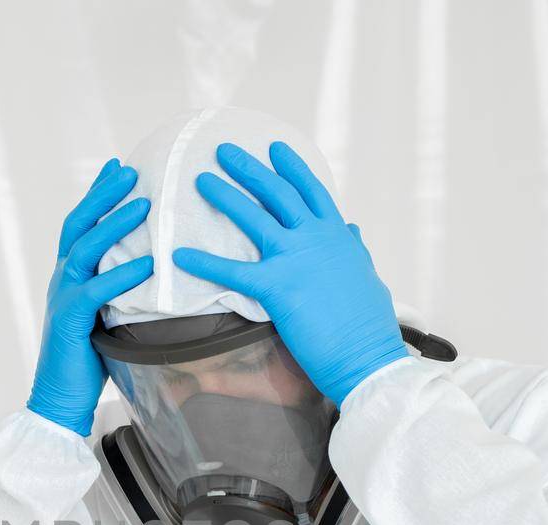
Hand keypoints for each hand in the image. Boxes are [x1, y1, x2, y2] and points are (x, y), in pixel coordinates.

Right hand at [26, 159, 154, 436]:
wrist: (60, 399)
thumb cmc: (88, 360)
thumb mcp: (106, 315)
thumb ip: (119, 291)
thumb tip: (154, 271)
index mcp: (70, 276)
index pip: (81, 225)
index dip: (97, 195)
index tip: (118, 167)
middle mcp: (62, 279)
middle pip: (79, 225)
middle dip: (103, 195)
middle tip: (129, 170)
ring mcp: (64, 298)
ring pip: (87, 250)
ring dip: (114, 225)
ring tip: (143, 205)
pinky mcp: (71, 321)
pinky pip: (97, 290)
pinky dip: (123, 275)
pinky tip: (147, 263)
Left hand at [171, 142, 406, 406]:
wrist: (367, 355)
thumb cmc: (368, 323)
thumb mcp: (366, 274)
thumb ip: (354, 248)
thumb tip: (352, 227)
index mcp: (336, 235)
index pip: (311, 190)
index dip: (291, 167)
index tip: (273, 147)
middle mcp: (315, 238)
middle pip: (277, 192)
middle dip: (248, 168)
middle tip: (222, 150)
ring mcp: (295, 259)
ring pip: (254, 217)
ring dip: (224, 195)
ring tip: (200, 180)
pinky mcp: (276, 287)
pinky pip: (232, 271)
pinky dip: (203, 262)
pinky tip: (179, 255)